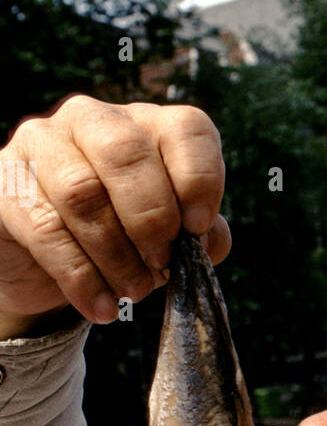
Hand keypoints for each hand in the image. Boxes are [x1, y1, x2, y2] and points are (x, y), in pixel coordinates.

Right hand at [0, 95, 229, 334]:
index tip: (198, 228)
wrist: (48, 267)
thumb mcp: (167, 235)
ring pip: (82, 193)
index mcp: (146, 125)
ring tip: (133, 291)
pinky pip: (45, 229)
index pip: (186, 128)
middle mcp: (92, 120)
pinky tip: (101, 306)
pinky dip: (81, 277)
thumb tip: (208, 241)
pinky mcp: (4, 183)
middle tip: (162, 263)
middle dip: (152, 216)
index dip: (200, 178)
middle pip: (126, 152)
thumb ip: (198, 235)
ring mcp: (40, 144)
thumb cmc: (120, 239)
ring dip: (116, 253)